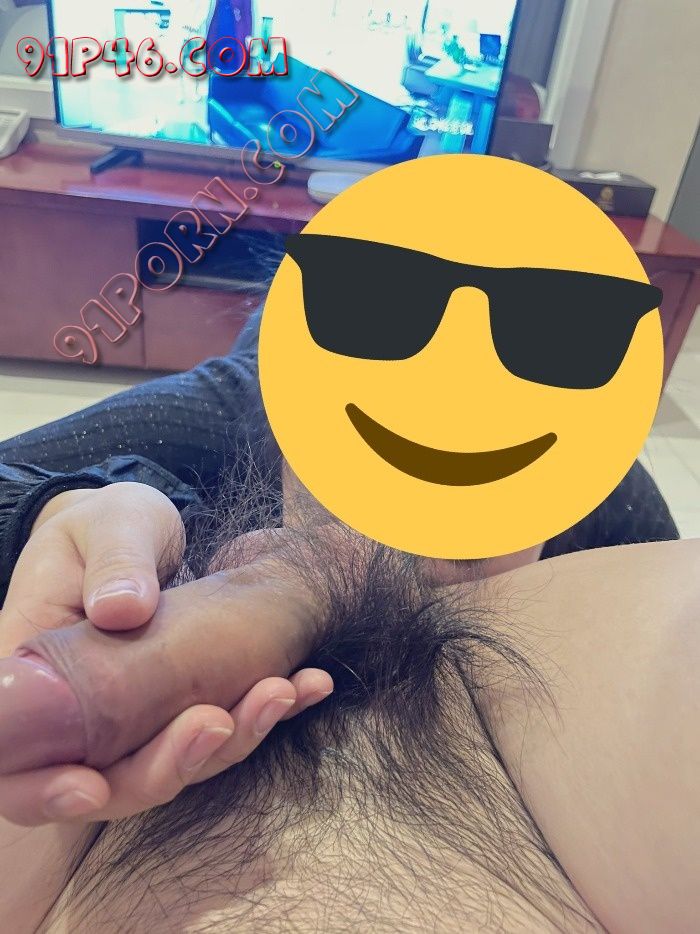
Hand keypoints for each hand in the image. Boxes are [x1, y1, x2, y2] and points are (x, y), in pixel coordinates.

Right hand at [0, 483, 331, 826]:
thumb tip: (120, 611)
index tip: (90, 786)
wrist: (139, 531)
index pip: (14, 760)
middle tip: (218, 722)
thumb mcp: (109, 527)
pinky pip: (220, 723)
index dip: (45, 789)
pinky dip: (267, 711)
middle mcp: (80, 710)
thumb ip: (111, 564)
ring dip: (231, 739)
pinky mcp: (182, 705)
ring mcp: (134, 716)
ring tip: (281, 692)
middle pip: (104, 778)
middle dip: (166, 766)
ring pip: (172, 759)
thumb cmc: (108, 524)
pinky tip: (310, 685)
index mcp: (34, 671)